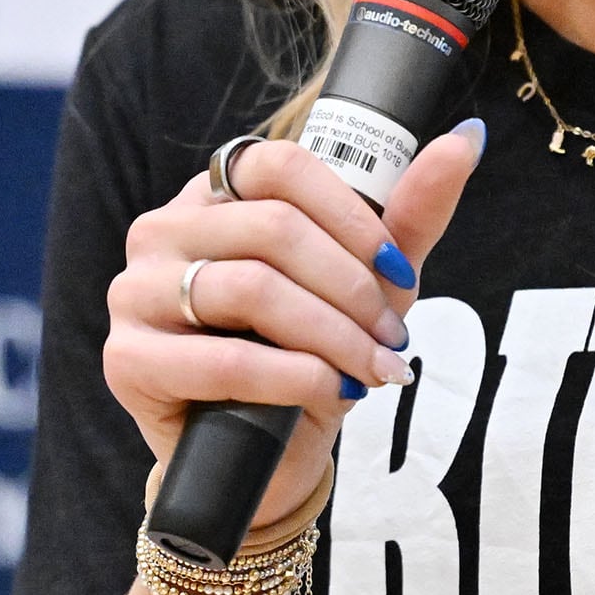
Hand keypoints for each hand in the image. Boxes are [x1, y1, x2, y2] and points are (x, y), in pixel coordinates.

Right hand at [103, 119, 484, 532]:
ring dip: (332, 333)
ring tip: (374, 368)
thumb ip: (410, 211)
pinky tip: (329, 390)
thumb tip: (468, 137)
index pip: (281, 164)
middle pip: (274, 228)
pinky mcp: (126, 360)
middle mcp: (163, 230)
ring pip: (252, 289)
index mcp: (215, 194)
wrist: (266, 458)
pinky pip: (221, 358)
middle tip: (394, 336)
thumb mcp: (368, 281)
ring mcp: (136, 292)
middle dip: (353, 287)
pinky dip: (292, 374)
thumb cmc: (311, 353)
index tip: (398, 269)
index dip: (352, 215)